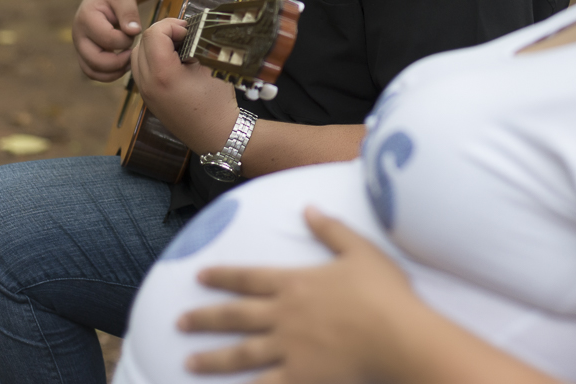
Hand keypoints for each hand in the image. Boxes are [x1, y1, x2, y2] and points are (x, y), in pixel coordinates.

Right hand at [72, 0, 142, 80]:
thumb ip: (129, 13)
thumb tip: (134, 31)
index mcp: (86, 19)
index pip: (108, 39)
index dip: (126, 40)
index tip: (134, 32)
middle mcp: (78, 36)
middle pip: (96, 61)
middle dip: (119, 60)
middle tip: (133, 52)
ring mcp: (79, 48)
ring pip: (93, 71)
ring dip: (114, 71)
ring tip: (129, 59)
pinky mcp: (84, 56)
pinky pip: (93, 73)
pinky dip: (109, 74)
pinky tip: (123, 64)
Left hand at [130, 18, 238, 150]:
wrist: (216, 136)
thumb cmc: (217, 103)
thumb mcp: (210, 67)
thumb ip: (195, 45)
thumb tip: (187, 31)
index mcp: (163, 74)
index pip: (154, 34)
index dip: (172, 26)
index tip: (189, 31)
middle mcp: (148, 84)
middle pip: (141, 43)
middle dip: (162, 33)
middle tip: (184, 36)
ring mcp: (145, 93)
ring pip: (136, 56)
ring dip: (154, 46)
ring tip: (178, 49)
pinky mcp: (148, 99)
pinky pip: (140, 71)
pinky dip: (152, 60)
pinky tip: (173, 63)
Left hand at [179, 207, 421, 383]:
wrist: (396, 335)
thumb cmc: (383, 292)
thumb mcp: (359, 251)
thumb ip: (330, 229)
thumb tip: (307, 208)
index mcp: (296, 283)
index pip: (249, 277)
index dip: (223, 276)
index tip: (199, 276)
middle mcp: (284, 314)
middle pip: (235, 316)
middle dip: (205, 317)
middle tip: (179, 321)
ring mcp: (289, 348)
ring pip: (241, 353)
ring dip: (212, 357)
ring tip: (188, 360)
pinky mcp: (300, 376)